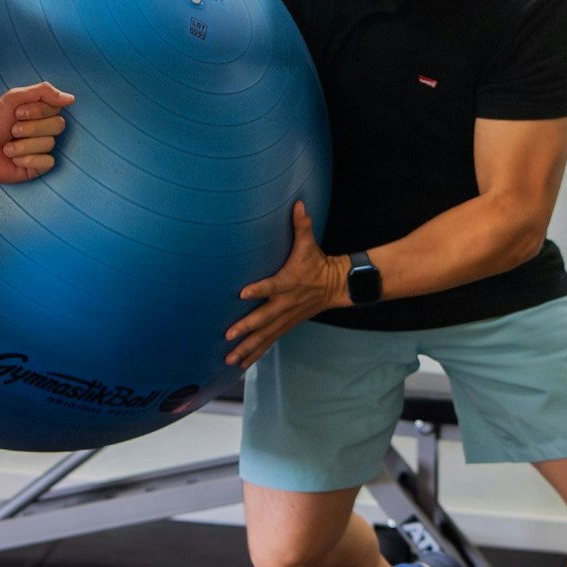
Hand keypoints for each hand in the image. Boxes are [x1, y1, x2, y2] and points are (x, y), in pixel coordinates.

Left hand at [0, 81, 74, 183]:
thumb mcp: (14, 97)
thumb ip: (42, 91)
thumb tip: (71, 98)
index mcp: (40, 113)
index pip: (56, 109)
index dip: (37, 111)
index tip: (17, 113)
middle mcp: (44, 130)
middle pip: (58, 126)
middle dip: (31, 128)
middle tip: (12, 130)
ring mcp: (42, 149)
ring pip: (49, 144)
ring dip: (23, 145)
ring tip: (7, 147)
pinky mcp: (38, 167)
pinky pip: (48, 162)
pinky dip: (28, 159)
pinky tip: (14, 160)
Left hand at [224, 201, 348, 369]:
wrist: (337, 286)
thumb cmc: (317, 263)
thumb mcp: (309, 244)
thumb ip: (302, 225)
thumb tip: (298, 203)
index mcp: (289, 282)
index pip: (272, 286)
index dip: (259, 290)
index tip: (243, 292)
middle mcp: (286, 303)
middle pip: (265, 317)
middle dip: (247, 327)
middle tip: (228, 335)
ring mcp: (286, 318)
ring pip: (265, 336)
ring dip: (248, 348)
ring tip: (230, 359)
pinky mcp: (286, 326)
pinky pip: (269, 342)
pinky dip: (256, 354)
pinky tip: (241, 364)